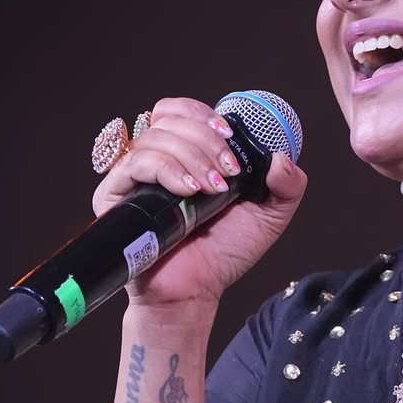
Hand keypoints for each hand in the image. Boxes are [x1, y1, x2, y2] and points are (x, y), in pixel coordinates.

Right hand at [92, 97, 307, 311]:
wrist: (196, 291)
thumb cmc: (223, 254)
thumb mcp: (269, 216)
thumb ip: (287, 186)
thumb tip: (281, 158)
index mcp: (186, 155)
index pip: (181, 111)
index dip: (203, 115)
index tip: (229, 137)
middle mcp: (157, 161)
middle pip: (170, 119)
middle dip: (206, 141)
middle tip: (227, 174)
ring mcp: (134, 177)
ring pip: (155, 138)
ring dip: (192, 158)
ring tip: (211, 189)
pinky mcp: (114, 196)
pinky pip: (135, 164)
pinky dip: (167, 170)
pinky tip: (188, 191)